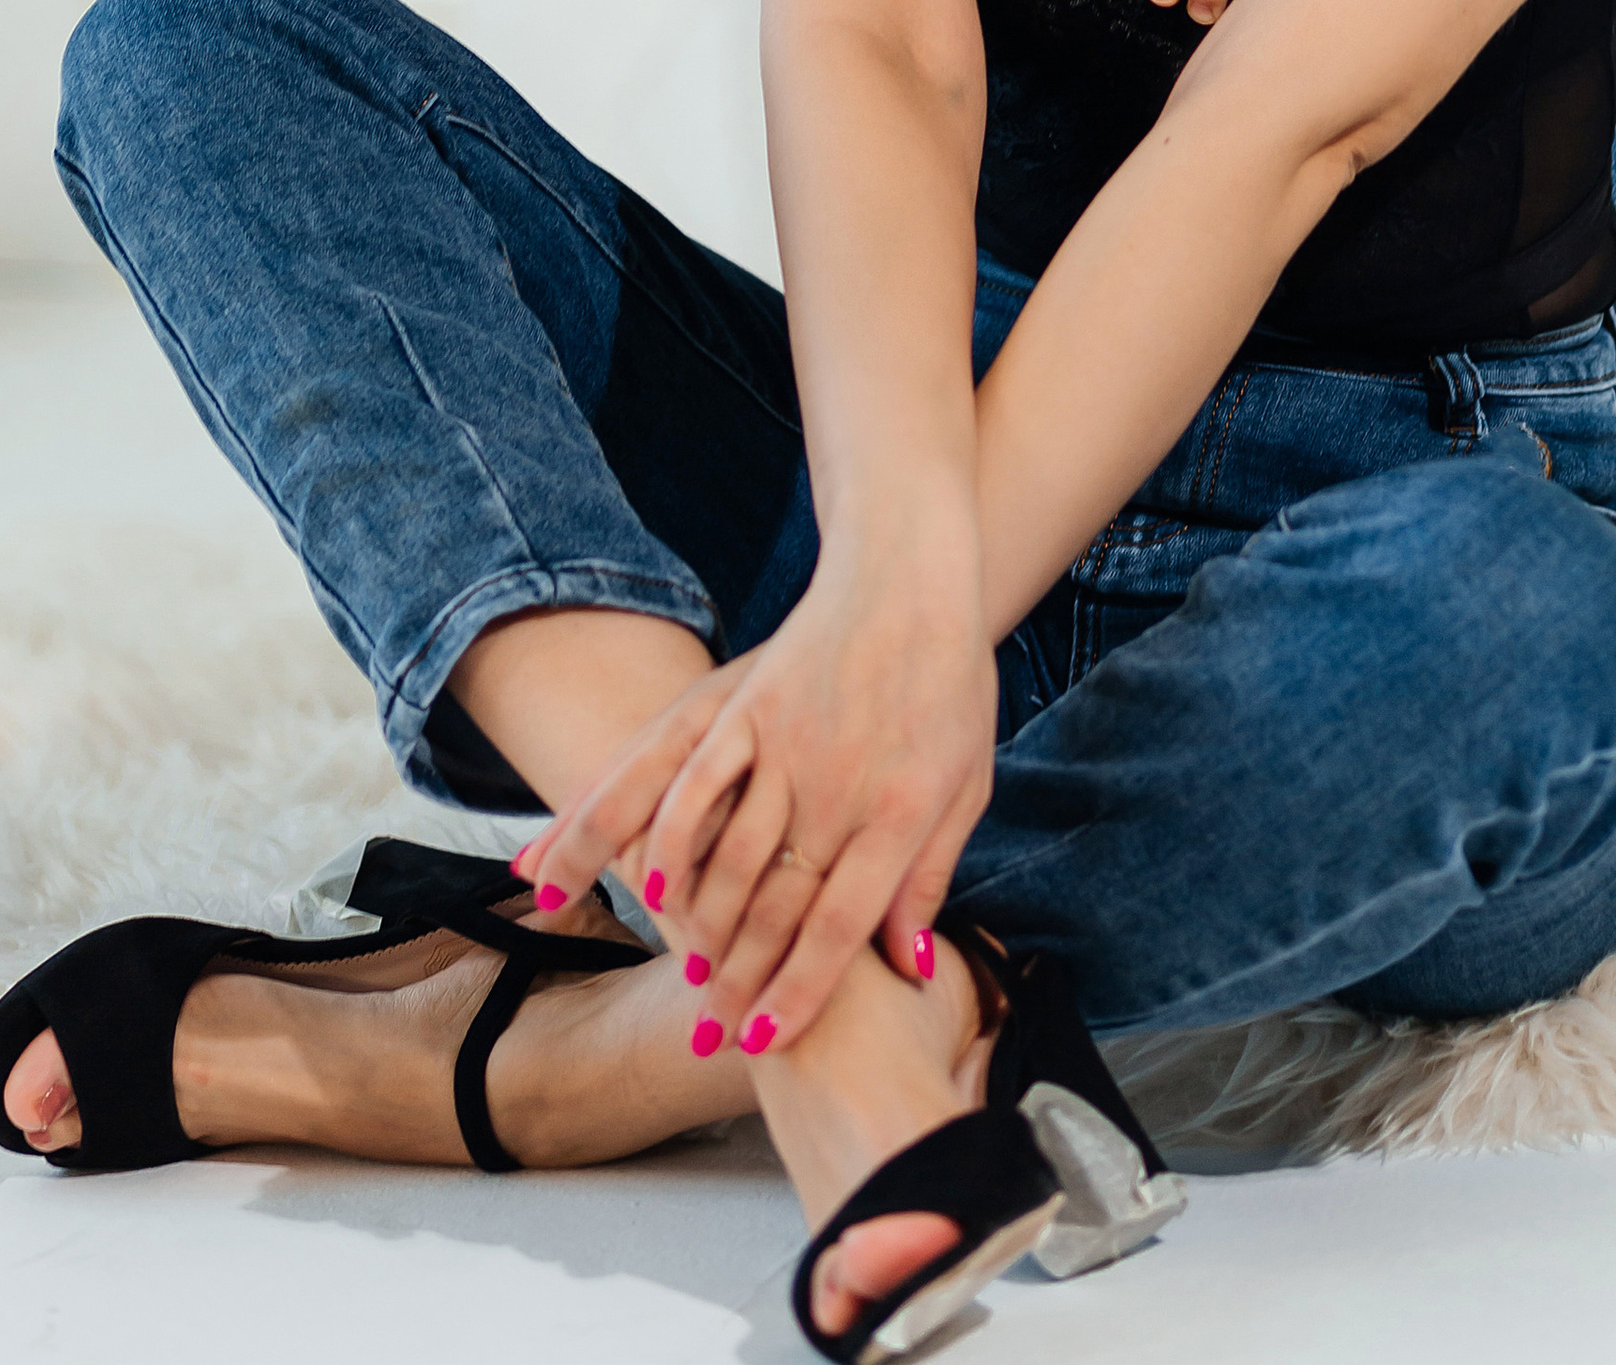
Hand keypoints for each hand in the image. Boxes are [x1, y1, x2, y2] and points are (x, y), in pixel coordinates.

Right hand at [514, 534, 994, 1057]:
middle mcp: (843, 785)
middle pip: (779, 905)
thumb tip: (907, 966)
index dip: (800, 990)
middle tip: (714, 1032)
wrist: (914, 574)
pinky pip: (696, 780)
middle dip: (744, 979)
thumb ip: (929, 875)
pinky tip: (649, 882)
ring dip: (703, 925)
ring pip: (730, 855)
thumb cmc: (951, 684)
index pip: (840, 925)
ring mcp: (791, 743)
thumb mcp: (965, 783)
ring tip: (687, 974)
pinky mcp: (750, 703)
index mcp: (902, 811)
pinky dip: (669, 836)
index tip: (764, 1040)